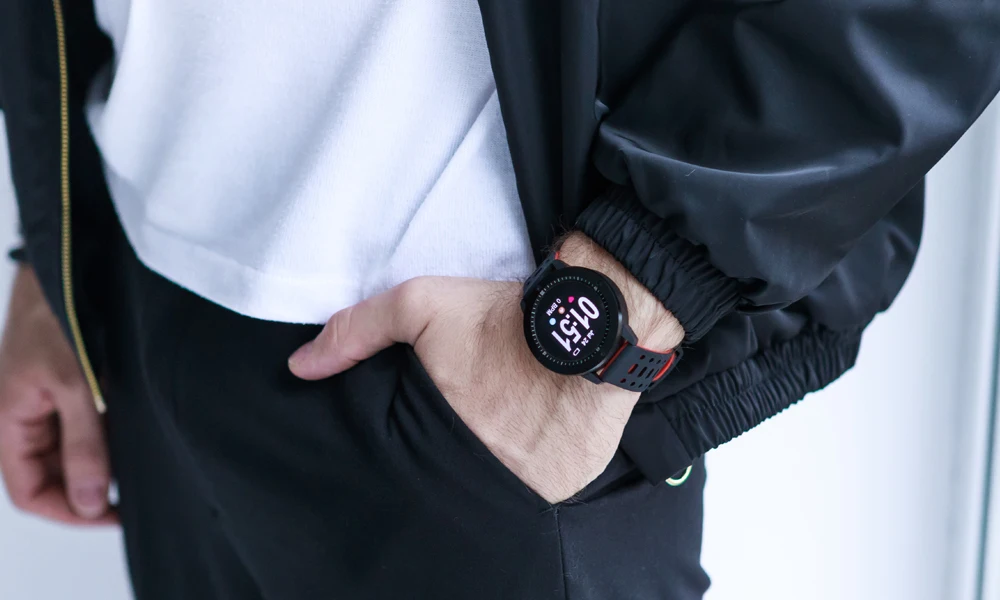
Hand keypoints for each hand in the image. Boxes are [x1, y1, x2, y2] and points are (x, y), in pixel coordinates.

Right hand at [0, 266, 115, 524]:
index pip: (29, 492)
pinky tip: (130, 432)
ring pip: (67, 451)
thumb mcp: (76, 386)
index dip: (69, 512)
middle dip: (87, 488)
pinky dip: (101, 435)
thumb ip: (84, 444)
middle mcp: (20, 417)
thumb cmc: (59, 313)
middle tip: (133, 493)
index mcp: (9, 421)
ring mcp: (41, 402)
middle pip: (49, 475)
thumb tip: (87, 501)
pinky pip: (78, 425)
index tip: (113, 515)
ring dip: (97, 462)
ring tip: (136, 463)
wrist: (66, 264)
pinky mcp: (63, 385)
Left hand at [288, 233, 682, 502]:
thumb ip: (358, 332)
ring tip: (504, 426)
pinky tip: (537, 434)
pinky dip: (536, 466)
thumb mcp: (421, 305)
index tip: (421, 427)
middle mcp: (482, 470)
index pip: (409, 462)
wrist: (592, 319)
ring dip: (497, 462)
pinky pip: (543, 485)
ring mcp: (529, 482)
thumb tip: (300, 368)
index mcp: (440, 435)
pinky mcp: (568, 481)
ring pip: (500, 484)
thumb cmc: (503, 316)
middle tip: (468, 421)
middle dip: (454, 454)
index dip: (412, 445)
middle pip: (453, 473)